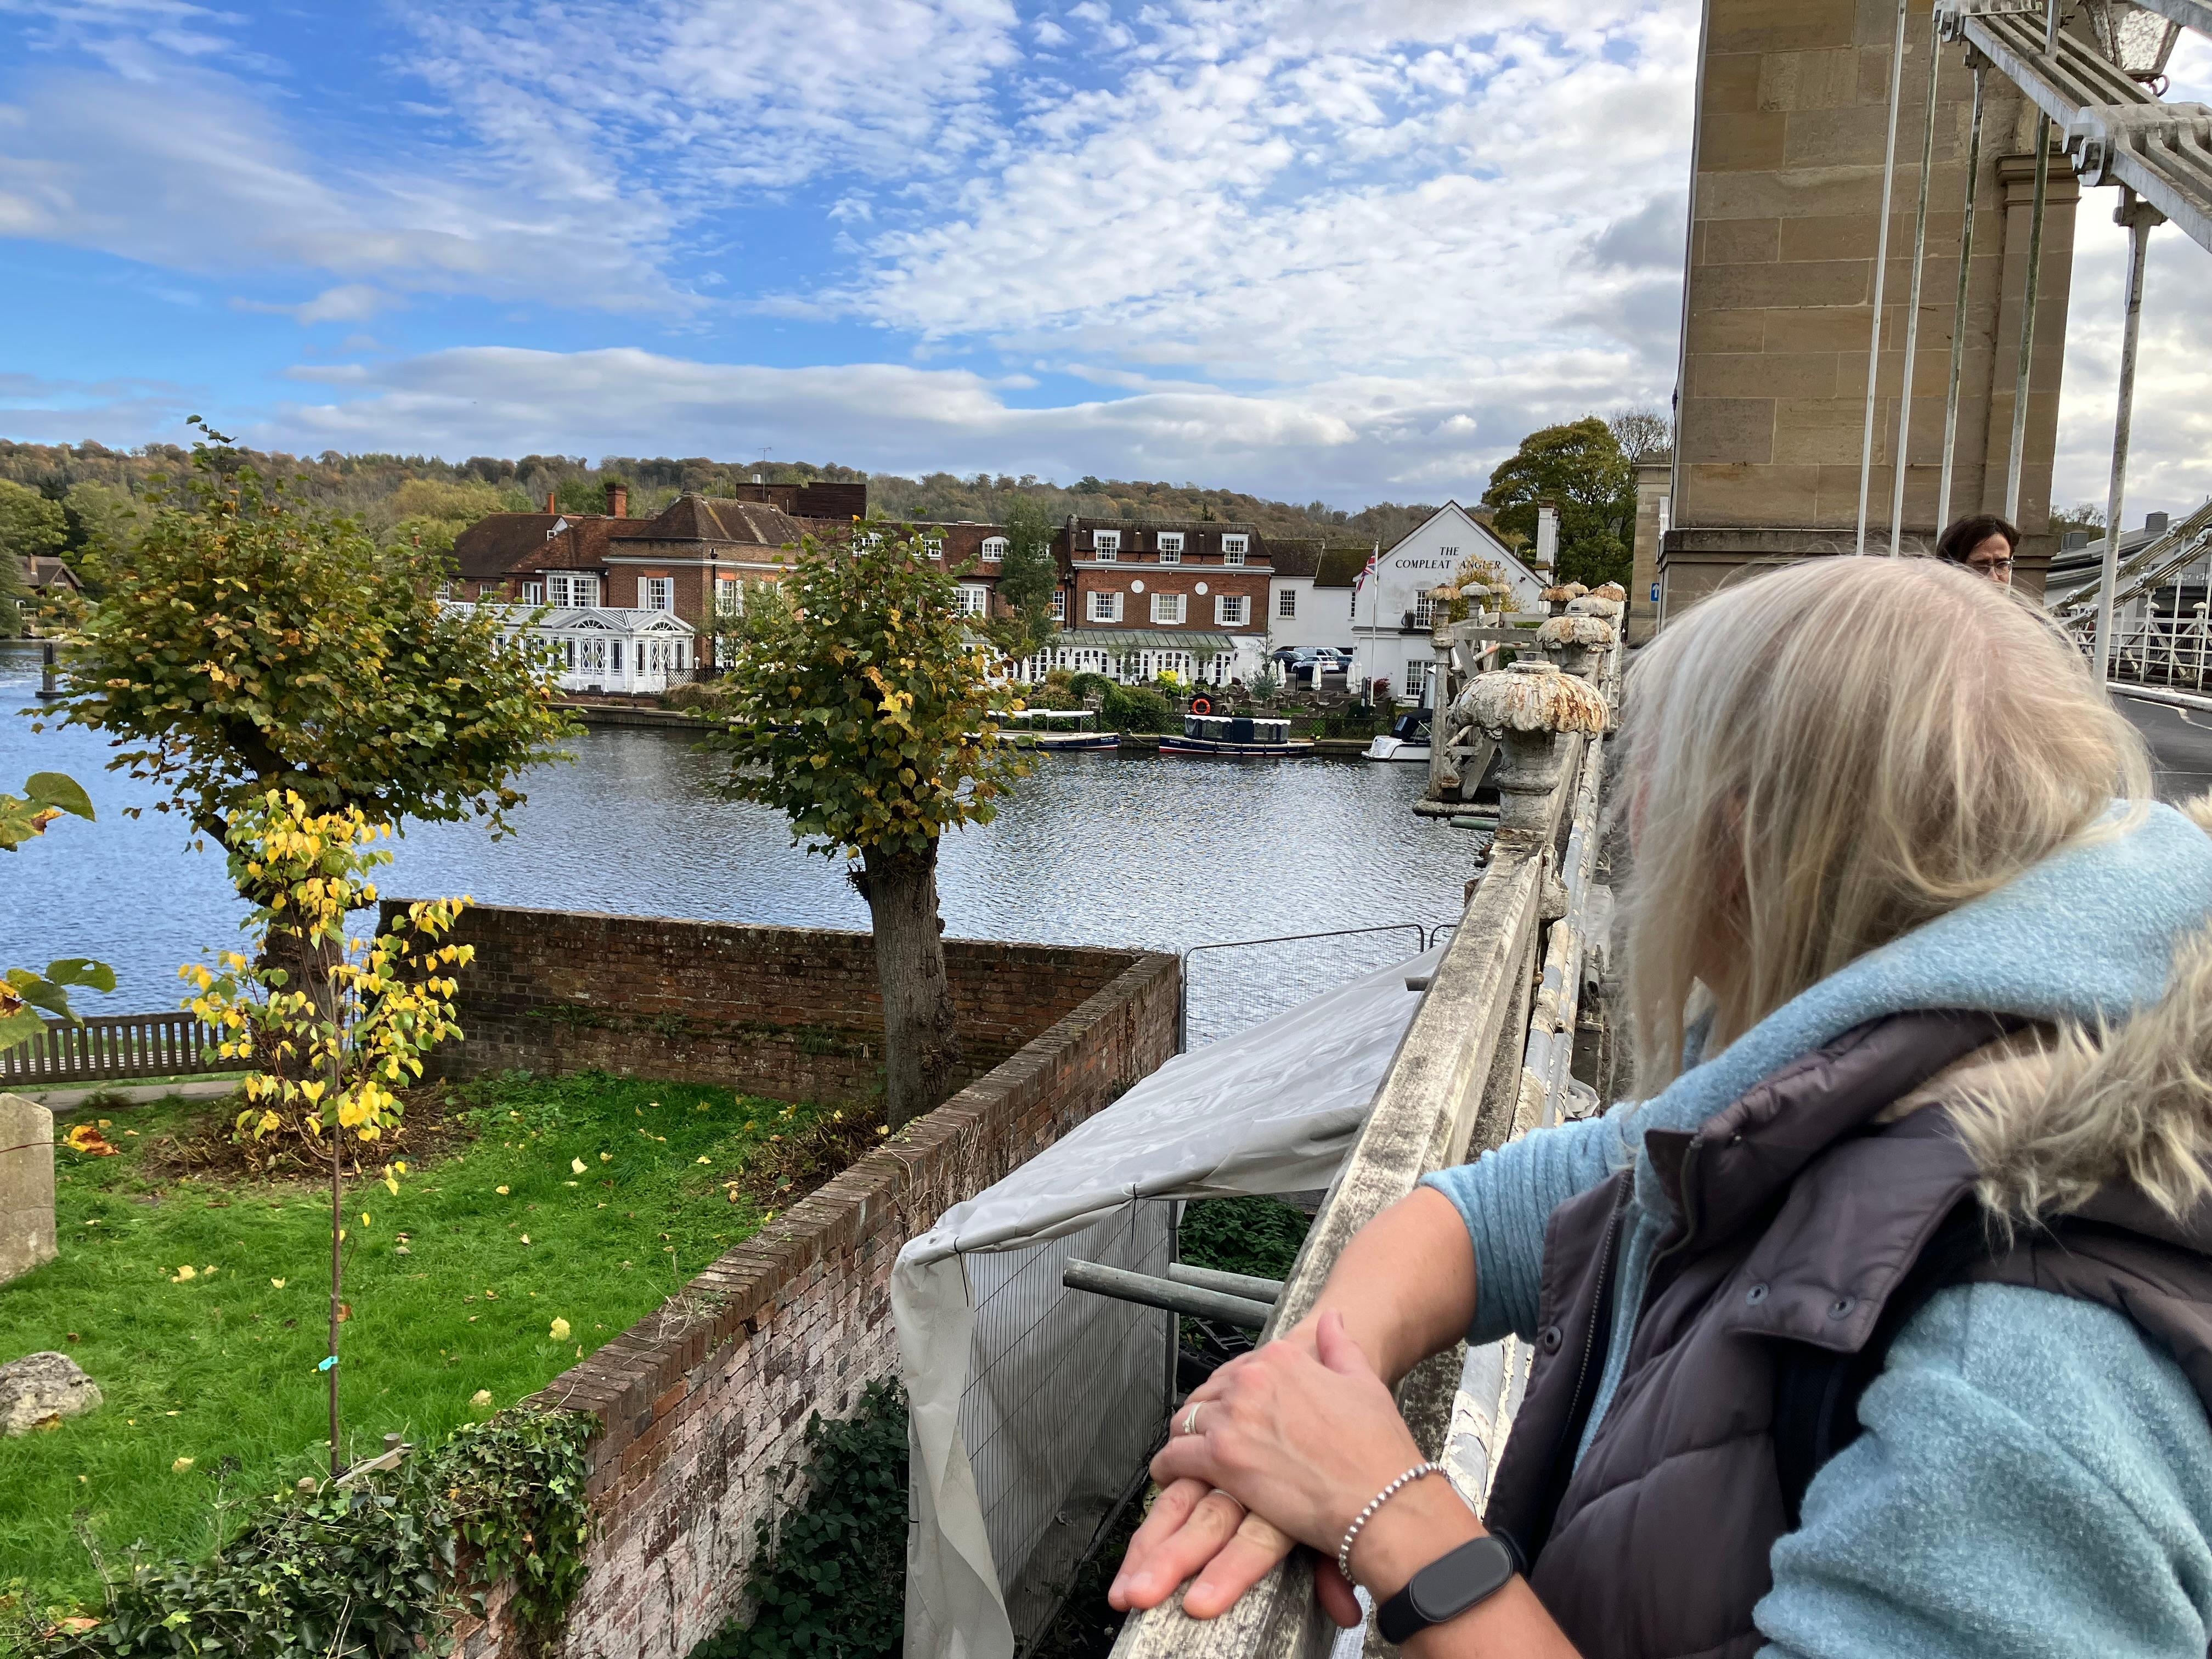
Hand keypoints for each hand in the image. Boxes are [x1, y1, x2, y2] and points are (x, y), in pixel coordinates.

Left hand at [1115, 1313, 1430, 1620]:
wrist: (1382, 1500)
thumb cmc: (1377, 1449)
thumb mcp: (1363, 1382)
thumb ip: (1340, 1345)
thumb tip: (1332, 1318)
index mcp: (1281, 1358)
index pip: (1234, 1370)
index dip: (1229, 1395)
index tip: (1231, 1413)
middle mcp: (1251, 1380)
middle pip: (1205, 1395)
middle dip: (1203, 1418)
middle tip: (1205, 1440)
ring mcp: (1233, 1418)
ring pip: (1184, 1422)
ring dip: (1184, 1440)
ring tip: (1186, 1458)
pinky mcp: (1222, 1459)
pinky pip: (1174, 1458)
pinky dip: (1167, 1468)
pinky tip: (1171, 1476)